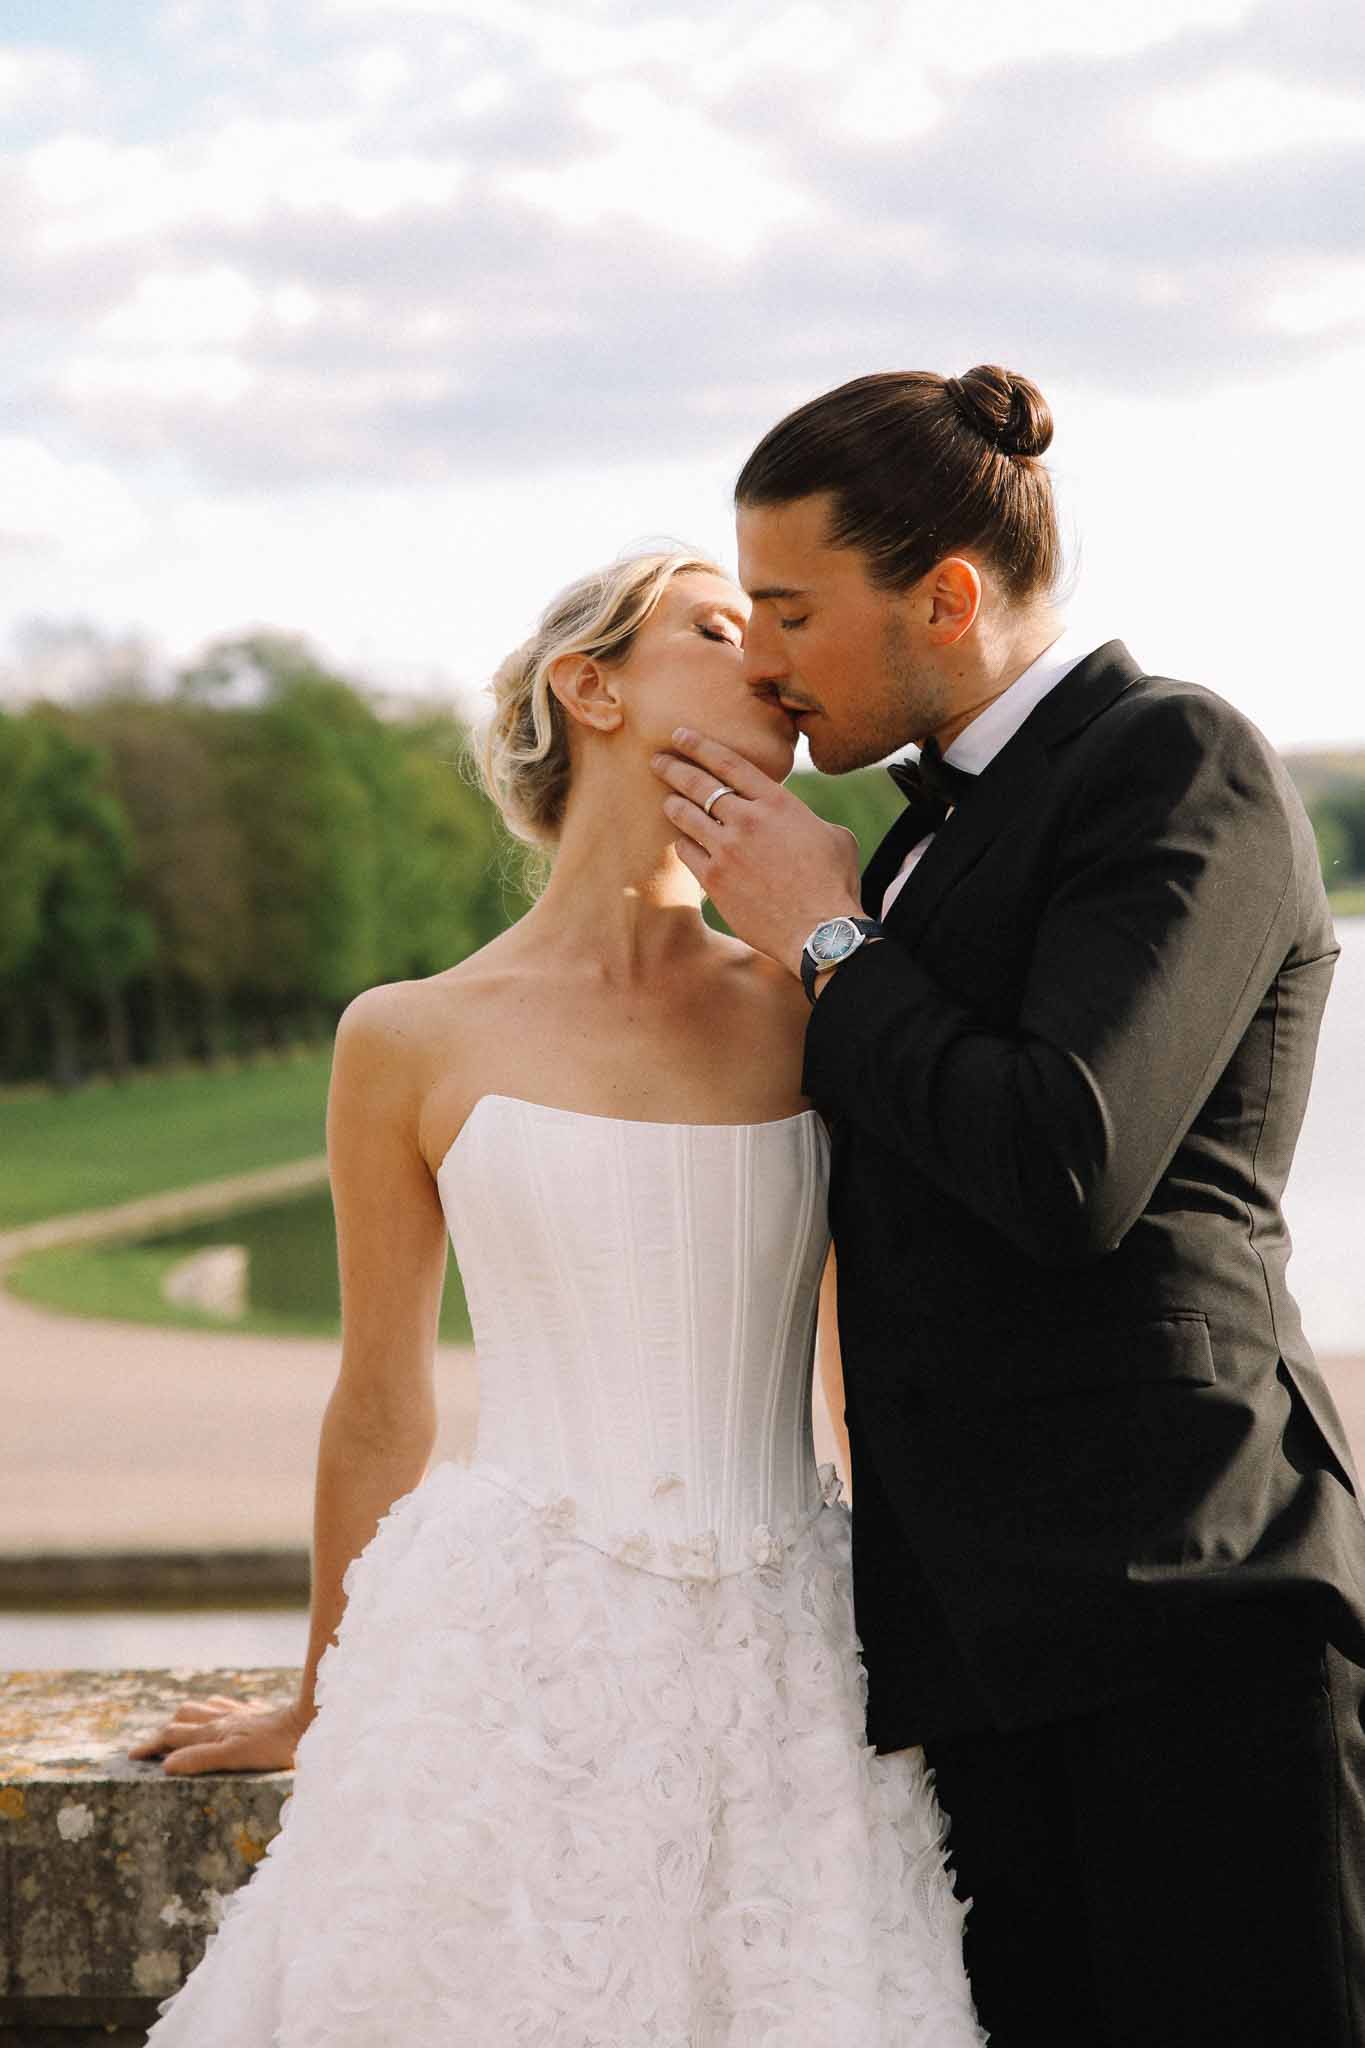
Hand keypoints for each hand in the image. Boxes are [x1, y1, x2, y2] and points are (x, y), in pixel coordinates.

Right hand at [126, 1692, 310, 1774]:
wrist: (309, 1723)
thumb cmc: (274, 1747)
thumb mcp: (234, 1757)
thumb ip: (200, 1758)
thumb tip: (165, 1764)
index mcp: (214, 1731)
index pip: (172, 1736)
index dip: (150, 1745)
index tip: (131, 1755)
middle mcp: (223, 1718)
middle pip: (184, 1717)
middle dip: (165, 1730)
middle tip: (153, 1745)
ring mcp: (240, 1713)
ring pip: (204, 1708)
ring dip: (187, 1717)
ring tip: (179, 1727)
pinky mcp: (257, 1713)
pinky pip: (228, 1705)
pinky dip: (214, 1709)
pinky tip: (220, 1713)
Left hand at [651, 728, 862, 975]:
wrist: (821, 930)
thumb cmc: (834, 884)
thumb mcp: (834, 836)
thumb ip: (804, 819)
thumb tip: (796, 820)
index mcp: (778, 803)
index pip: (729, 763)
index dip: (700, 745)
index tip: (681, 735)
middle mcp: (747, 820)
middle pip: (699, 784)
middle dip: (673, 767)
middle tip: (657, 759)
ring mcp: (727, 850)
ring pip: (685, 815)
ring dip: (672, 803)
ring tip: (666, 799)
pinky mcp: (714, 879)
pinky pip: (686, 852)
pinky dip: (682, 842)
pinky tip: (681, 840)